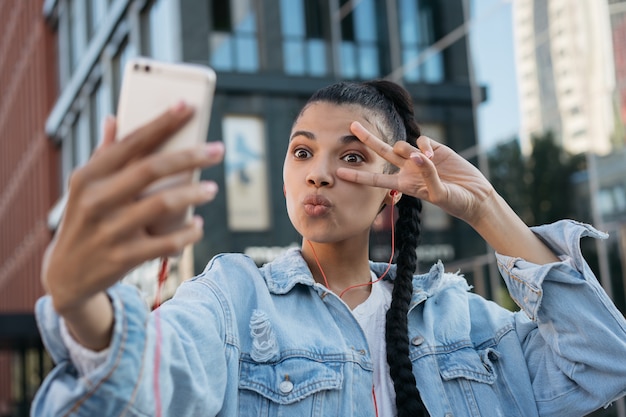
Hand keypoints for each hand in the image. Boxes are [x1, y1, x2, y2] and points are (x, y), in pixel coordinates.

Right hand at [43, 103, 224, 314]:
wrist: (65, 274)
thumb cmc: (84, 219)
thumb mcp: (85, 187)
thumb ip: (103, 153)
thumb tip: (113, 117)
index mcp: (88, 175)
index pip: (131, 141)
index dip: (162, 122)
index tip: (189, 106)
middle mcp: (96, 199)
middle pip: (152, 168)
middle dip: (190, 156)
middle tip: (218, 149)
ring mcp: (110, 230)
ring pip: (163, 204)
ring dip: (194, 194)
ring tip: (213, 189)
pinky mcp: (124, 257)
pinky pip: (167, 242)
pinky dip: (188, 233)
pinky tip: (198, 225)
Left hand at [336, 121, 494, 224]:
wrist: (476, 196)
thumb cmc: (456, 201)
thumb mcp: (439, 194)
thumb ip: (427, 175)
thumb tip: (417, 156)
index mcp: (404, 185)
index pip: (376, 180)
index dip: (358, 176)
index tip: (338, 173)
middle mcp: (408, 170)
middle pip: (382, 152)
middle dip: (368, 138)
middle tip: (352, 124)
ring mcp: (420, 158)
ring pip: (403, 144)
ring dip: (408, 149)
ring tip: (424, 160)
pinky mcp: (434, 148)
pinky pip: (422, 140)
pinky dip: (424, 145)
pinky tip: (432, 154)